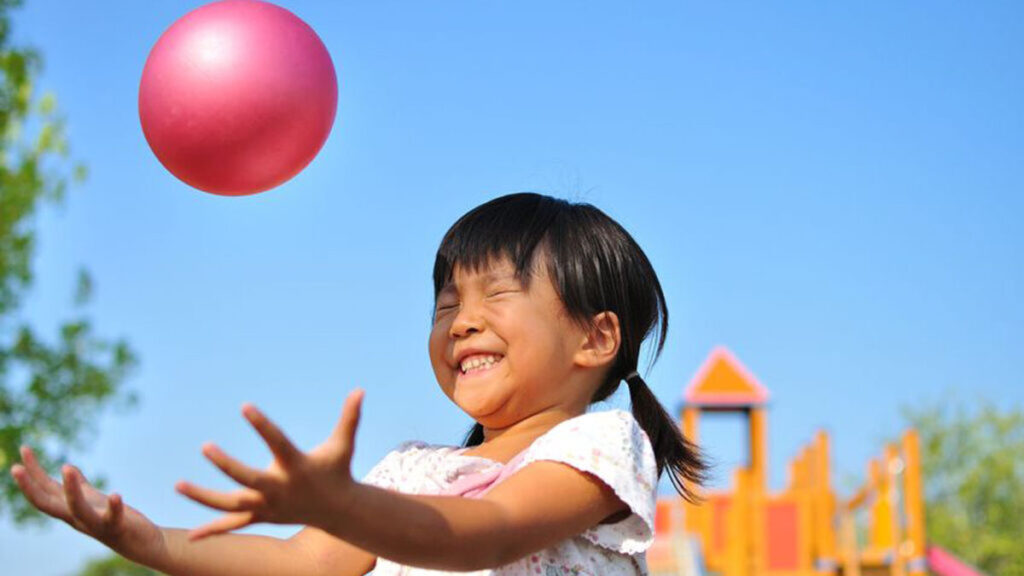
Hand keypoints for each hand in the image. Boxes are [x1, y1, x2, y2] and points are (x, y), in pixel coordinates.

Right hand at [10, 447, 164, 562]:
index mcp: (71, 508)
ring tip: (67, 467)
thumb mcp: (94, 499)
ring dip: (71, 490)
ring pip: (77, 509)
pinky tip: (116, 495)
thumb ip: (80, 486)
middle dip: (30, 487)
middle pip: (47, 503)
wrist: (140, 544)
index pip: (45, 489)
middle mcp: (77, 518)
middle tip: (14, 467)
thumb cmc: (115, 520)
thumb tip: (67, 466)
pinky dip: (114, 507)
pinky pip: (113, 518)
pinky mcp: (116, 528)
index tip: (24, 448)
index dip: (33, 472)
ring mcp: (95, 524)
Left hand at [176, 389, 364, 539]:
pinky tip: (189, 538)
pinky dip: (211, 531)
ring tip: (177, 485)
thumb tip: (360, 390)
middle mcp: (279, 489)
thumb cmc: (336, 470)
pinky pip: (232, 526)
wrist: (337, 510)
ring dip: (203, 497)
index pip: (276, 442)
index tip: (245, 406)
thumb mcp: (343, 444)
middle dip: (226, 465)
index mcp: (296, 467)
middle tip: (205, 446)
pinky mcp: (260, 517)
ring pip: (230, 505)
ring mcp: (267, 506)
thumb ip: (349, 417)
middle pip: (248, 479)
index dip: (262, 425)